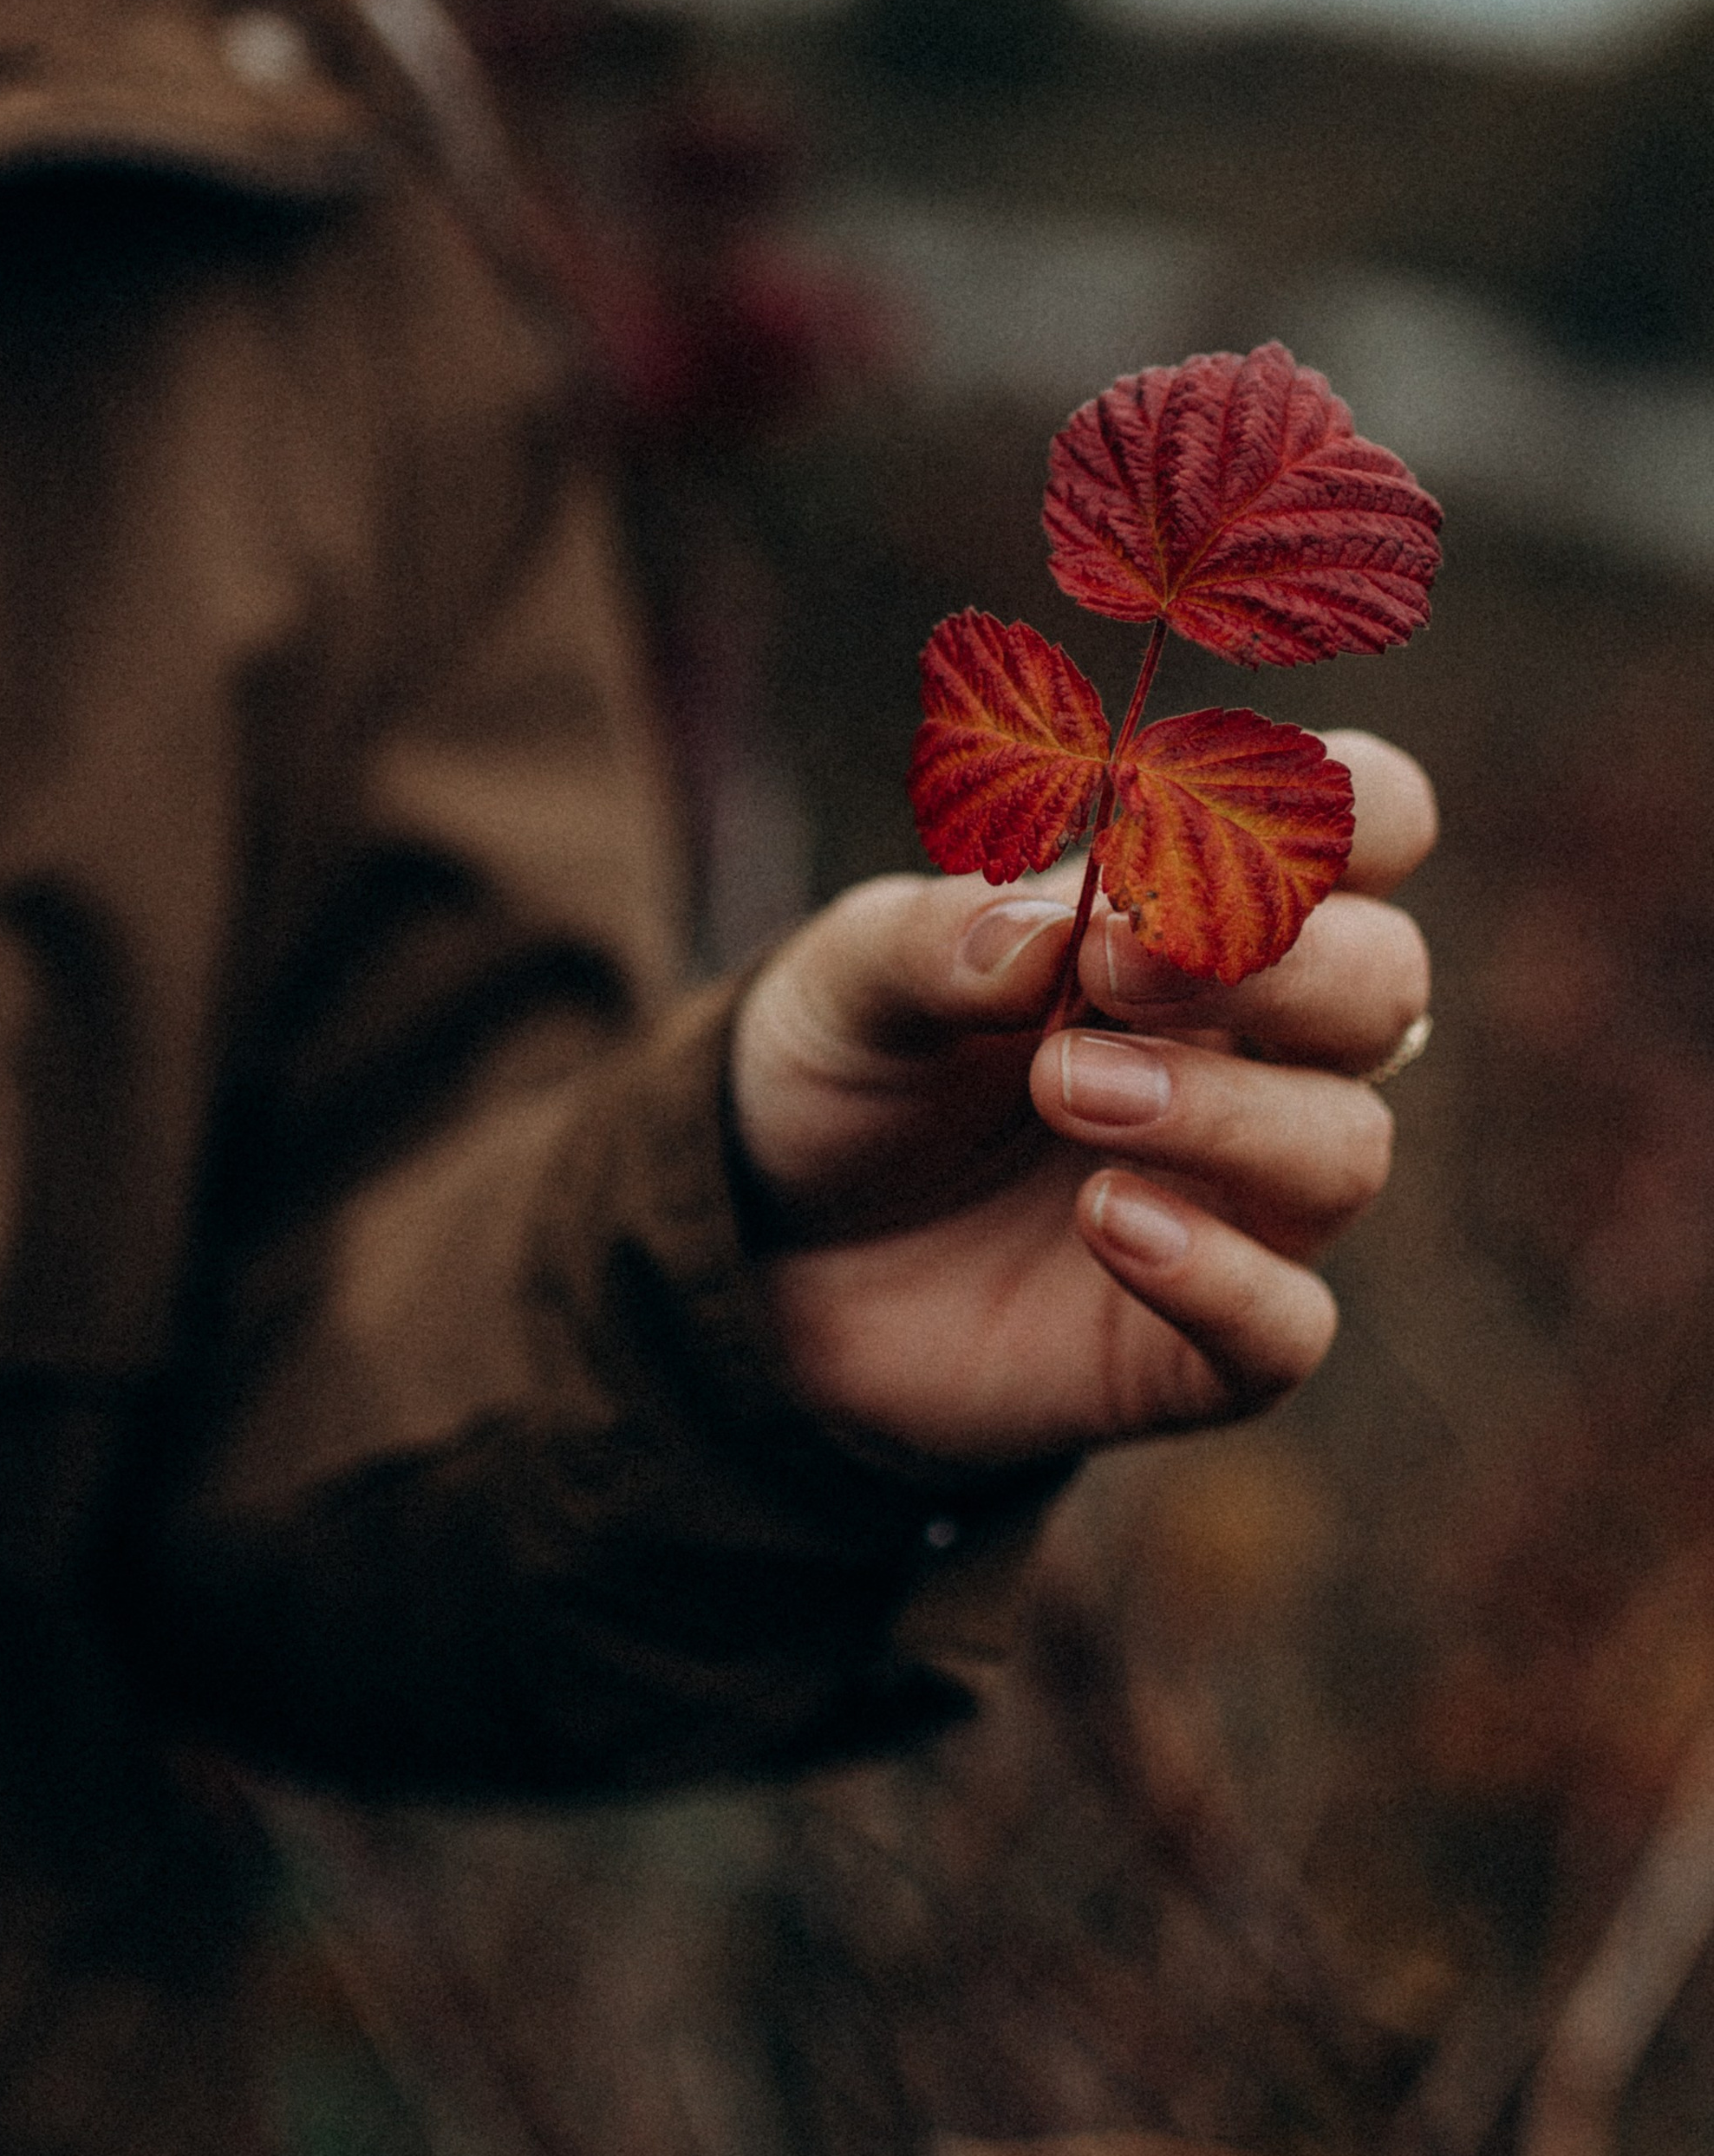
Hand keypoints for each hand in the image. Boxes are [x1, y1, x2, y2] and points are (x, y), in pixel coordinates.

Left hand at [729, 731, 1435, 1466]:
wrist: (771, 1254)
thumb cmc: (854, 1074)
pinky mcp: (1205, 1344)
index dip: (1341, 811)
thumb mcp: (853, 979)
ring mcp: (1248, 1204)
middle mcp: (1263, 1054)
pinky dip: (1217, 1275)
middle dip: (1273, 966)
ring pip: (1345, 1147)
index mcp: (1214, 919)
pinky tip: (1105, 1220)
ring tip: (1062, 1090)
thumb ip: (944, 939)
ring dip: (1220, 1108)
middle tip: (1107, 968)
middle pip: (1384, 983)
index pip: (1371, 824)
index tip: (1188, 826)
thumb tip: (1048, 926)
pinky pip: (1287, 1323)